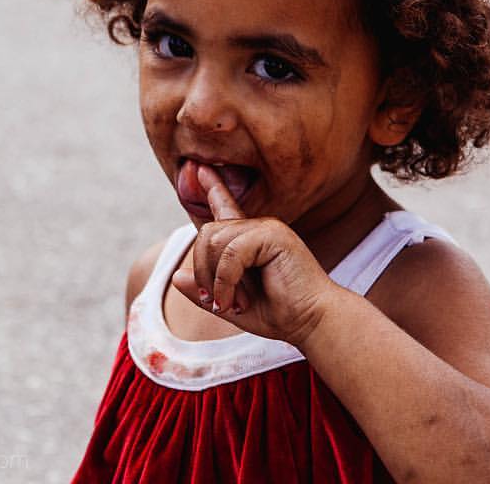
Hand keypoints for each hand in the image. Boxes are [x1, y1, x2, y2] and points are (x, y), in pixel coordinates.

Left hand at [171, 164, 336, 345]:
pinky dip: (226, 281)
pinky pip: (231, 252)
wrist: (313, 322)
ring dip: (215, 280)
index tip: (198, 167)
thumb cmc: (280, 314)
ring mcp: (267, 228)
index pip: (226, 206)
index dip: (212, 187)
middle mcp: (259, 227)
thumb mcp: (231, 305)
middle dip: (202, 271)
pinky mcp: (274, 235)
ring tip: (235, 303)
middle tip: (219, 302)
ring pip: (215, 242)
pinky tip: (238, 301)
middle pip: (207, 233)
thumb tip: (176, 277)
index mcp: (251, 239)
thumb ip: (206, 291)